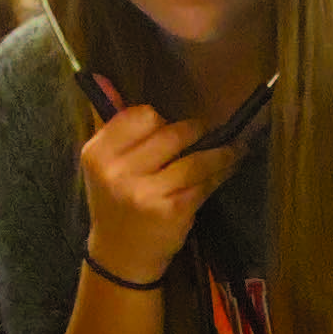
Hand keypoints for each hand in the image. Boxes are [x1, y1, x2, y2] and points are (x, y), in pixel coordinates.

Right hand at [80, 102, 263, 286]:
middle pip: (172, 134)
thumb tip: (103, 77)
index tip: (171, 128)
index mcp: (98, 153)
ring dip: (220, 152)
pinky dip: (221, 174)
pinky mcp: (173, 210)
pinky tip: (229, 168)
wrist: (121, 256)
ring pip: (196, 159)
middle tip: (207, 132)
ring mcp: (147, 193)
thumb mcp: (103, 165)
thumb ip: (109, 122)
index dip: (160, 120)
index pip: (140, 116)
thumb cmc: (115, 204)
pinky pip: (205, 183)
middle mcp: (119, 172)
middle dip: (195, 132)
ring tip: (234, 148)